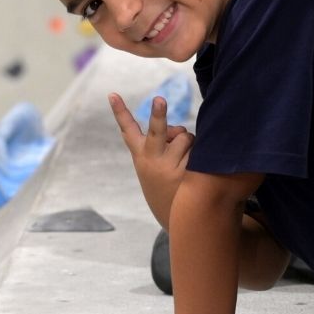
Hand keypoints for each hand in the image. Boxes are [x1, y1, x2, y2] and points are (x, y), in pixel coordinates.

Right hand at [109, 92, 194, 227]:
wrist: (177, 219)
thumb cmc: (165, 183)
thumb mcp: (155, 164)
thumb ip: (165, 140)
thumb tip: (180, 131)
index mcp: (141, 156)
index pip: (128, 130)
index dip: (119, 111)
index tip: (112, 94)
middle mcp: (153, 160)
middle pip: (157, 131)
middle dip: (158, 114)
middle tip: (159, 99)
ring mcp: (170, 168)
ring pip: (185, 136)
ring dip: (189, 143)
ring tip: (185, 163)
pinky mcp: (188, 174)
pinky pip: (200, 149)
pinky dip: (201, 154)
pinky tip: (195, 173)